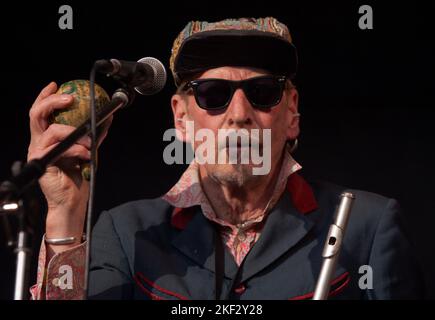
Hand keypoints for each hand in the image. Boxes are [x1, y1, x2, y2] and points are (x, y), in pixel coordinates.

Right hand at [27, 82, 111, 250]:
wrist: (72, 201)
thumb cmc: (78, 176)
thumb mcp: (88, 150)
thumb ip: (94, 135)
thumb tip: (107, 118)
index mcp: (48, 137)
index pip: (41, 112)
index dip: (46, 96)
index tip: (56, 84)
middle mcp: (40, 142)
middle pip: (36, 114)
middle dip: (51, 101)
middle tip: (69, 98)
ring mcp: (39, 153)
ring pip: (50, 131)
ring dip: (75, 134)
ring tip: (90, 143)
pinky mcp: (42, 164)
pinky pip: (60, 149)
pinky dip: (77, 150)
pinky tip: (87, 155)